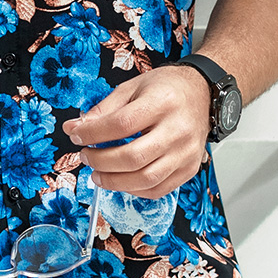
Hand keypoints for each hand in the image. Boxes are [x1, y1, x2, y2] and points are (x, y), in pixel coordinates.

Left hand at [62, 67, 212, 198]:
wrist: (202, 93)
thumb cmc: (167, 89)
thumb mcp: (132, 88)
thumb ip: (104, 109)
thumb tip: (76, 127)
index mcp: (162, 103)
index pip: (121, 124)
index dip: (93, 133)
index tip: (76, 135)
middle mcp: (177, 130)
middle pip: (133, 157)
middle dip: (101, 161)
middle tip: (86, 156)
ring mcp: (186, 152)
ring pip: (146, 179)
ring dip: (115, 181)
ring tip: (98, 173)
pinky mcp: (189, 168)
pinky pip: (159, 189)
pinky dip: (134, 189)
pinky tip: (121, 179)